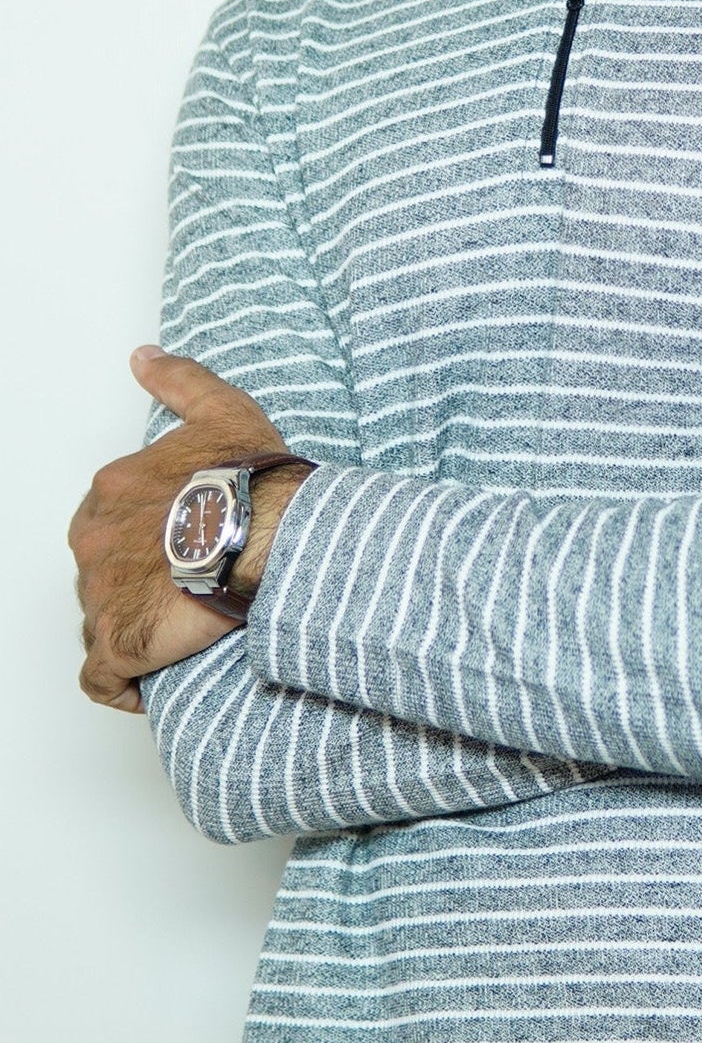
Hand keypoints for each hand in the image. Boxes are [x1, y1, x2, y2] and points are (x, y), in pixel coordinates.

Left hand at [69, 347, 300, 713]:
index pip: (106, 524)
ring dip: (125, 630)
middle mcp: (95, 541)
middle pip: (98, 573)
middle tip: (179, 593)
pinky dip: (117, 685)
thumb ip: (178, 380)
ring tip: (171, 636)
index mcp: (111, 491)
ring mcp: (102, 594)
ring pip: (98, 621)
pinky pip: (101, 677)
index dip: (139, 540)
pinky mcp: (119, 642)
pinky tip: (144, 685)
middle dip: (130, 585)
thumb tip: (144, 356)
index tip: (175, 550)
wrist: (265, 532)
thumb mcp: (218, 411)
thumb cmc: (250, 478)